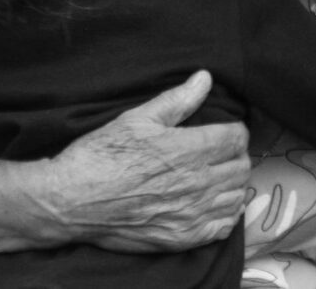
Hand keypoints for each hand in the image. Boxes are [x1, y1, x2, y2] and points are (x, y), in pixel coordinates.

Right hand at [45, 71, 249, 252]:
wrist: (73, 200)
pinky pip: (224, 226)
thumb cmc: (101, 155)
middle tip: (220, 151)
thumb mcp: (137, 118)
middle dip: (235, 155)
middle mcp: (197, 182)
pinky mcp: (184, 238)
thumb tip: (204, 78)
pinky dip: (226, 213)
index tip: (224, 130)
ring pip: (237, 196)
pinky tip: (213, 203)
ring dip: (233, 183)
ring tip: (217, 175)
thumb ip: (177, 99)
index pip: (236, 138)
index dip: (234, 130)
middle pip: (241, 167)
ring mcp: (192, 214)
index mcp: (188, 149)